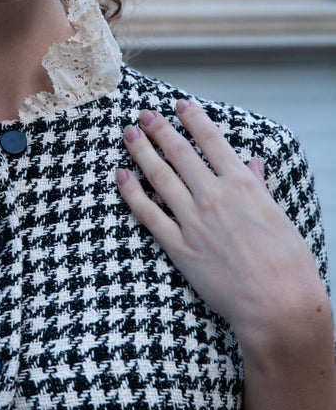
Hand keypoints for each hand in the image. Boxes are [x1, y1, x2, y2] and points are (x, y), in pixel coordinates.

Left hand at [116, 100, 326, 345]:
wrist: (278, 304)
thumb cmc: (287, 264)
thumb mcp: (277, 216)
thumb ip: (258, 187)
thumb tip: (252, 163)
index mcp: (242, 185)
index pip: (212, 141)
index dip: (193, 119)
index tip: (180, 105)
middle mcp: (213, 196)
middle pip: (180, 152)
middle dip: (160, 129)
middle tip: (145, 114)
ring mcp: (193, 220)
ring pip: (159, 176)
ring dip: (142, 151)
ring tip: (129, 133)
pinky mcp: (179, 247)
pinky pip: (148, 214)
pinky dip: (131, 193)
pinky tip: (121, 176)